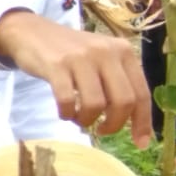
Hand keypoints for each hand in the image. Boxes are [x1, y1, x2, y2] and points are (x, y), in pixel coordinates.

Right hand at [0, 11, 151, 144]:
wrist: (32, 32)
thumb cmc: (71, 52)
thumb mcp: (102, 59)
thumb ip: (118, 82)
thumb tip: (134, 123)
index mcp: (123, 52)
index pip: (141, 93)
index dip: (142, 122)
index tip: (139, 143)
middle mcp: (106, 52)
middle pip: (123, 101)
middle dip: (114, 124)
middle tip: (102, 130)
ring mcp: (81, 58)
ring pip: (96, 104)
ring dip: (87, 120)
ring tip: (79, 118)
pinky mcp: (57, 65)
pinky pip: (67, 101)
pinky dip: (67, 114)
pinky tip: (64, 112)